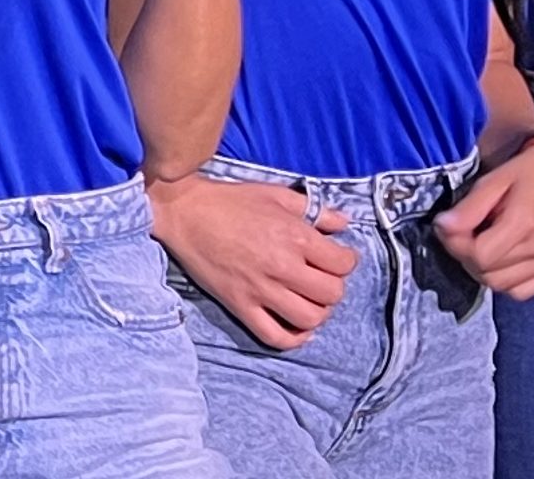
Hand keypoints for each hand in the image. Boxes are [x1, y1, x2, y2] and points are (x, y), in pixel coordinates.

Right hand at [149, 174, 357, 349]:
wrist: (187, 212)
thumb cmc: (232, 200)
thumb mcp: (279, 195)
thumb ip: (316, 210)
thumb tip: (344, 222)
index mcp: (296, 236)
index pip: (343, 264)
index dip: (347, 261)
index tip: (339, 258)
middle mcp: (283, 267)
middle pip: (331, 294)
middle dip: (334, 287)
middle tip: (323, 278)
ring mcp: (261, 291)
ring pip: (309, 319)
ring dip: (318, 312)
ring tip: (310, 300)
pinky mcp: (241, 307)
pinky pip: (275, 337)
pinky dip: (293, 339)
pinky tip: (297, 327)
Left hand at [432, 146, 533, 300]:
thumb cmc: (526, 174)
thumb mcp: (493, 180)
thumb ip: (468, 208)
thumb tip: (442, 227)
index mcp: (525, 221)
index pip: (480, 255)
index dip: (457, 246)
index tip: (449, 230)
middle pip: (488, 274)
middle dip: (467, 258)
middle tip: (464, 236)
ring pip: (502, 286)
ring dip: (483, 271)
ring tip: (483, 246)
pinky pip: (521, 292)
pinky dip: (505, 281)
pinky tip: (502, 259)